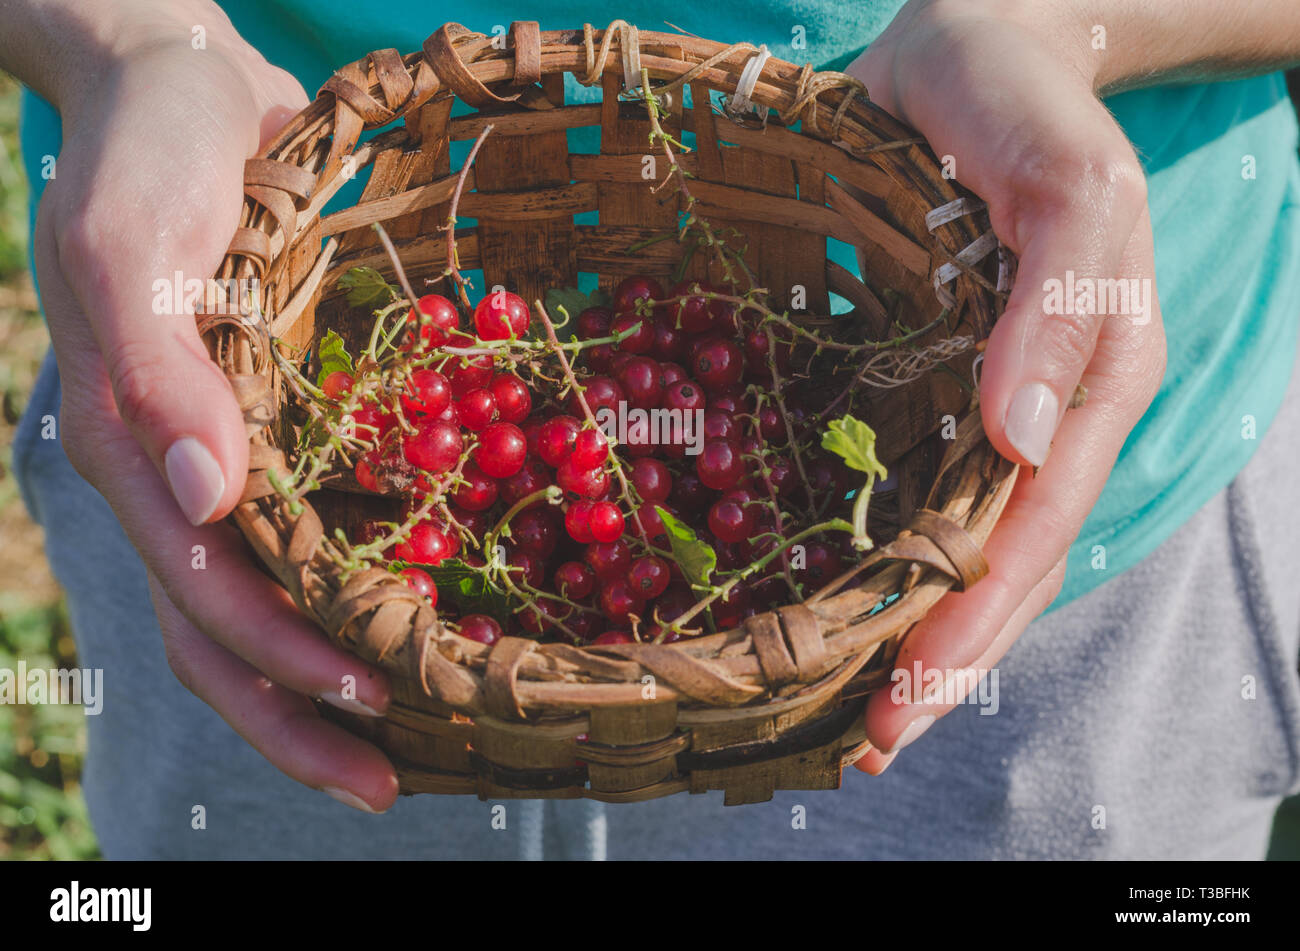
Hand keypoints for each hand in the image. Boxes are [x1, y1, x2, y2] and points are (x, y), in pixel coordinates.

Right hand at [30, 3, 397, 809]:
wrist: (182, 88)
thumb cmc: (147, 157)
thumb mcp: (130, 248)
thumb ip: (156, 377)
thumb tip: (203, 505)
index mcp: (136, 456)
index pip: (202, 595)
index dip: (278, 660)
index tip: (370, 699)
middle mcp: (178, 475)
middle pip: (226, 631)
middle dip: (300, 716)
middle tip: (390, 783)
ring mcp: (224, 453)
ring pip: (263, 598)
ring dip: (324, 676)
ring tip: (408, 733)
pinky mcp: (275, 419)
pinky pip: (307, 524)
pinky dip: (351, 585)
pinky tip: (412, 613)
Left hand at [845, 0, 1166, 770]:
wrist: (970, 50)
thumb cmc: (1023, 107)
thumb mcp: (1067, 183)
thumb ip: (1060, 302)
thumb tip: (1018, 440)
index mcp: (1093, 383)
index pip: (1032, 532)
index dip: (972, 624)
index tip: (903, 701)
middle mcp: (1040, 412)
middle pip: (995, 566)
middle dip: (935, 662)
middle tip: (861, 748)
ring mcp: (980, 402)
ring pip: (951, 545)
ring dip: (901, 634)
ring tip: (841, 715)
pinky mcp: (924, 378)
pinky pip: (906, 487)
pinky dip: (872, 558)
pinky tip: (827, 602)